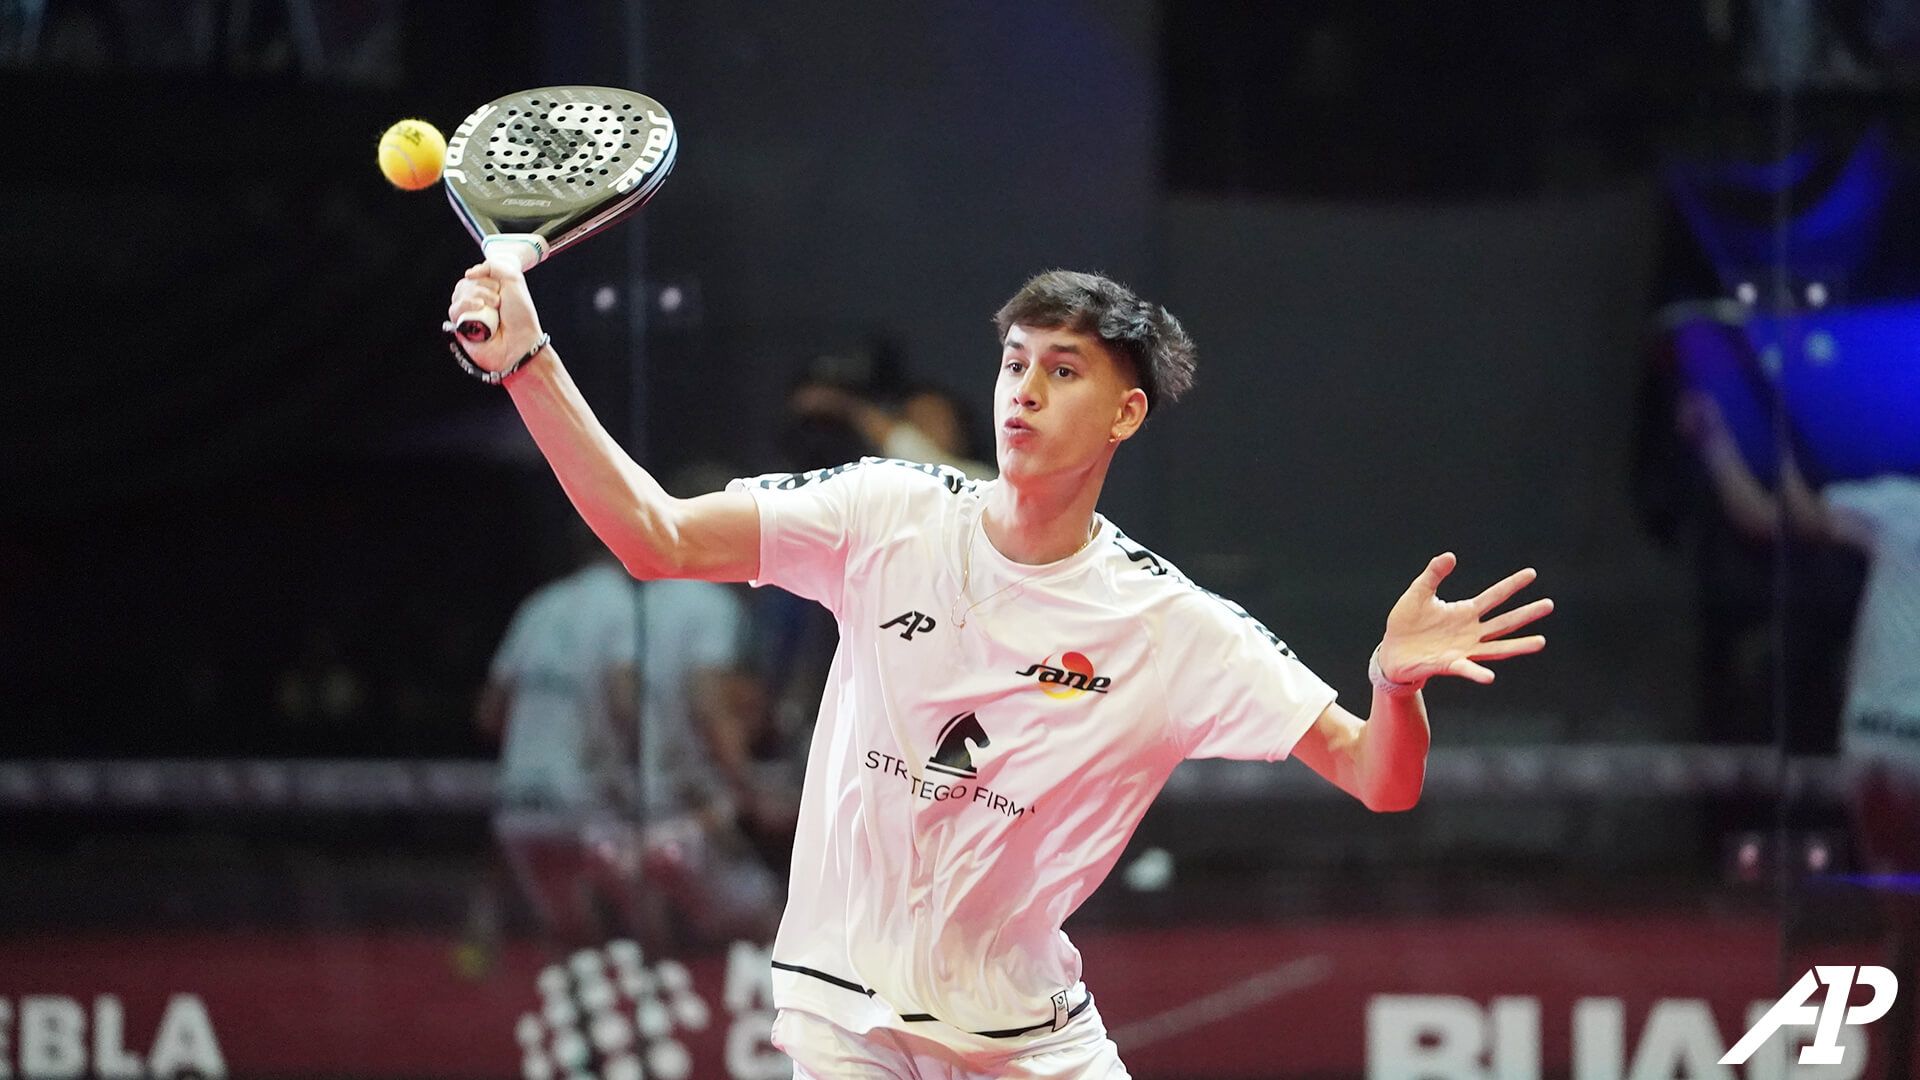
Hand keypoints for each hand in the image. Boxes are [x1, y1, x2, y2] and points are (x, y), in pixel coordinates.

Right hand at [445, 258, 545, 372]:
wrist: (521, 341)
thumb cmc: (520, 314)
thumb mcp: (513, 280)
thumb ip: (493, 266)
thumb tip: (469, 274)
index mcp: (488, 292)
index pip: (473, 276)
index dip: (485, 278)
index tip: (500, 288)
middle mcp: (477, 303)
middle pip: (465, 284)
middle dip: (482, 287)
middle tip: (498, 300)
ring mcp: (469, 315)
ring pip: (458, 295)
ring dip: (476, 296)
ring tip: (493, 306)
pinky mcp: (462, 328)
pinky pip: (454, 310)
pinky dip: (465, 305)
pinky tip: (478, 307)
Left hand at [1378, 553, 1551, 685]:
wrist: (1391, 651)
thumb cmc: (1406, 623)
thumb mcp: (1418, 594)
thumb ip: (1433, 575)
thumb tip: (1450, 556)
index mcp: (1465, 612)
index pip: (1494, 597)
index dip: (1511, 585)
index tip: (1531, 573)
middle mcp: (1471, 632)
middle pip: (1504, 622)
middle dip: (1526, 614)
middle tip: (1549, 605)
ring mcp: (1463, 649)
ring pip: (1497, 648)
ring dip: (1518, 646)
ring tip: (1540, 642)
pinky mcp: (1450, 665)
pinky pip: (1467, 669)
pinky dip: (1478, 673)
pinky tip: (1490, 677)